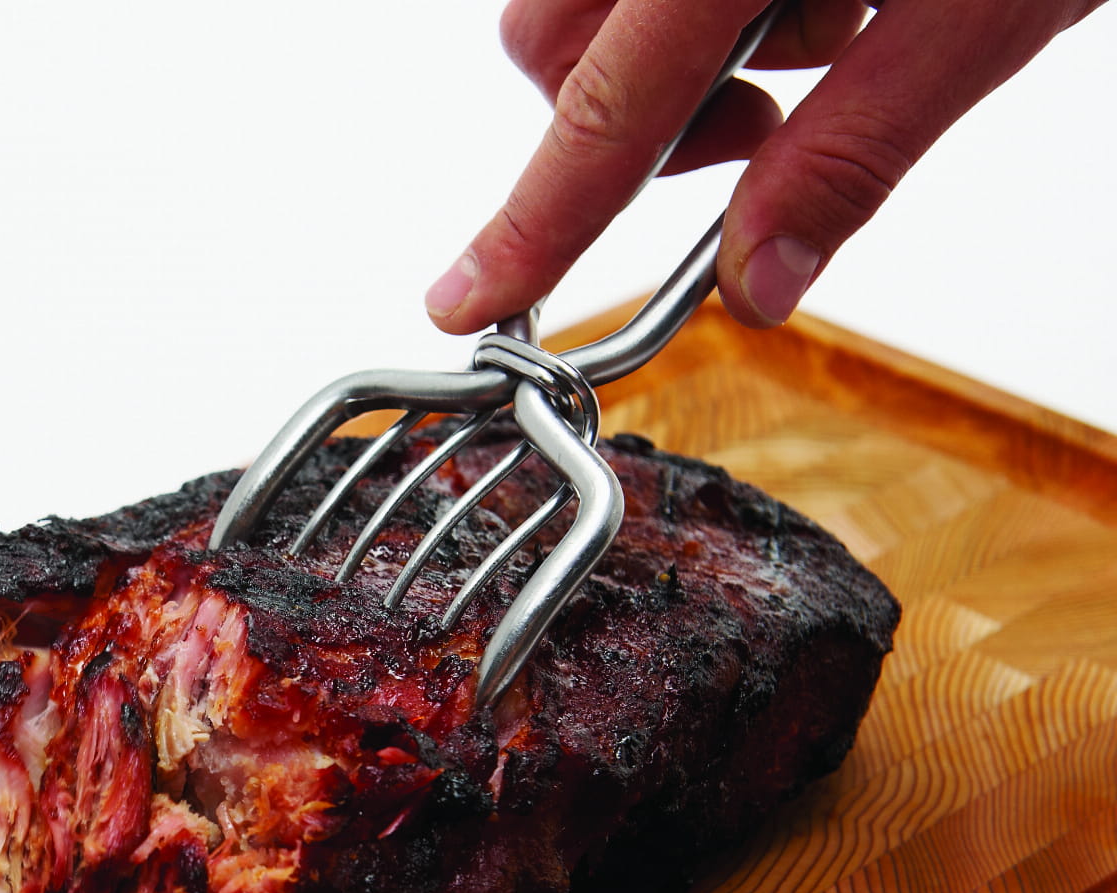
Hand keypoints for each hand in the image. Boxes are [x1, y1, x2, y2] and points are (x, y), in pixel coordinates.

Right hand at [424, 0, 1106, 333]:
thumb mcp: (987, 8)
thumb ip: (859, 149)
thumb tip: (759, 277)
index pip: (606, 112)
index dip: (536, 223)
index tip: (473, 296)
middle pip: (554, 44)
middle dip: (628, 120)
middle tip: (763, 127)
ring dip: (670, 53)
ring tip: (821, 23)